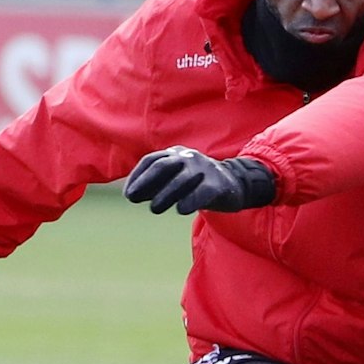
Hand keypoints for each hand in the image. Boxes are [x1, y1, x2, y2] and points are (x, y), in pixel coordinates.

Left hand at [124, 148, 276, 214]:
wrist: (235, 183)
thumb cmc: (196, 183)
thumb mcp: (175, 177)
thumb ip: (155, 183)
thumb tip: (132, 194)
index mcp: (176, 154)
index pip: (151, 161)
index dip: (137, 177)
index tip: (129, 195)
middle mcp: (189, 158)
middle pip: (164, 166)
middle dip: (147, 183)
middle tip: (134, 199)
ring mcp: (205, 169)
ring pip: (182, 180)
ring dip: (165, 195)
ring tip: (154, 209)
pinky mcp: (218, 184)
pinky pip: (202, 192)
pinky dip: (190, 201)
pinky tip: (182, 209)